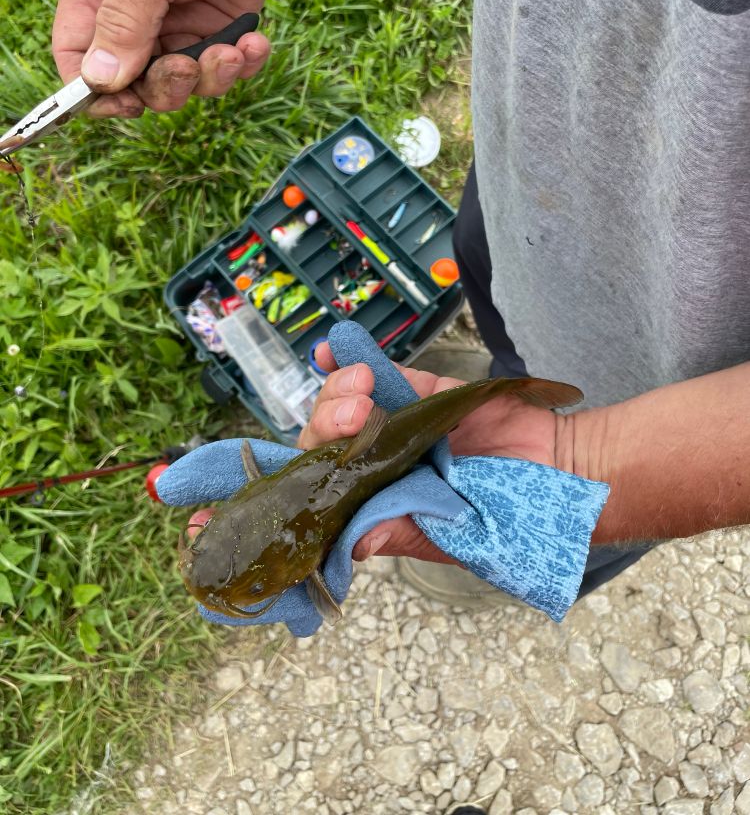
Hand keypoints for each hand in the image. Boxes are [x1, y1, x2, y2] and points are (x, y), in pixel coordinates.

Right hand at [52, 0, 313, 117]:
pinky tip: (254, 42)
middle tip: (187, 66)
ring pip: (181, 82)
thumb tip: (100, 79)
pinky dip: (240, 64)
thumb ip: (124, 21)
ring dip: (208, 78)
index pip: (76, 53)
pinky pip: (222, 68)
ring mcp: (177, 20)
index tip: (125, 105)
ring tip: (231, 50)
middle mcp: (132, 8)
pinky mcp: (218, 25)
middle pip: (131, 80)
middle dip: (163, 86)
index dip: (93, 90)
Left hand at [298, 342, 559, 563]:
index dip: (303, 480)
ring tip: (364, 389)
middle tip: (356, 418)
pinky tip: (334, 351)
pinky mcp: (417, 390)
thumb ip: (403, 530)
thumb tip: (354, 541)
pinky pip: (377, 372)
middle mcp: (376, 464)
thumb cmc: (507, 514)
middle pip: (325, 442)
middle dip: (327, 425)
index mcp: (378, 505)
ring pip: (343, 403)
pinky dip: (349, 359)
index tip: (296, 476)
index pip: (325, 492)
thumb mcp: (453, 536)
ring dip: (338, 392)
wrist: (557, 469)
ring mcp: (394, 424)